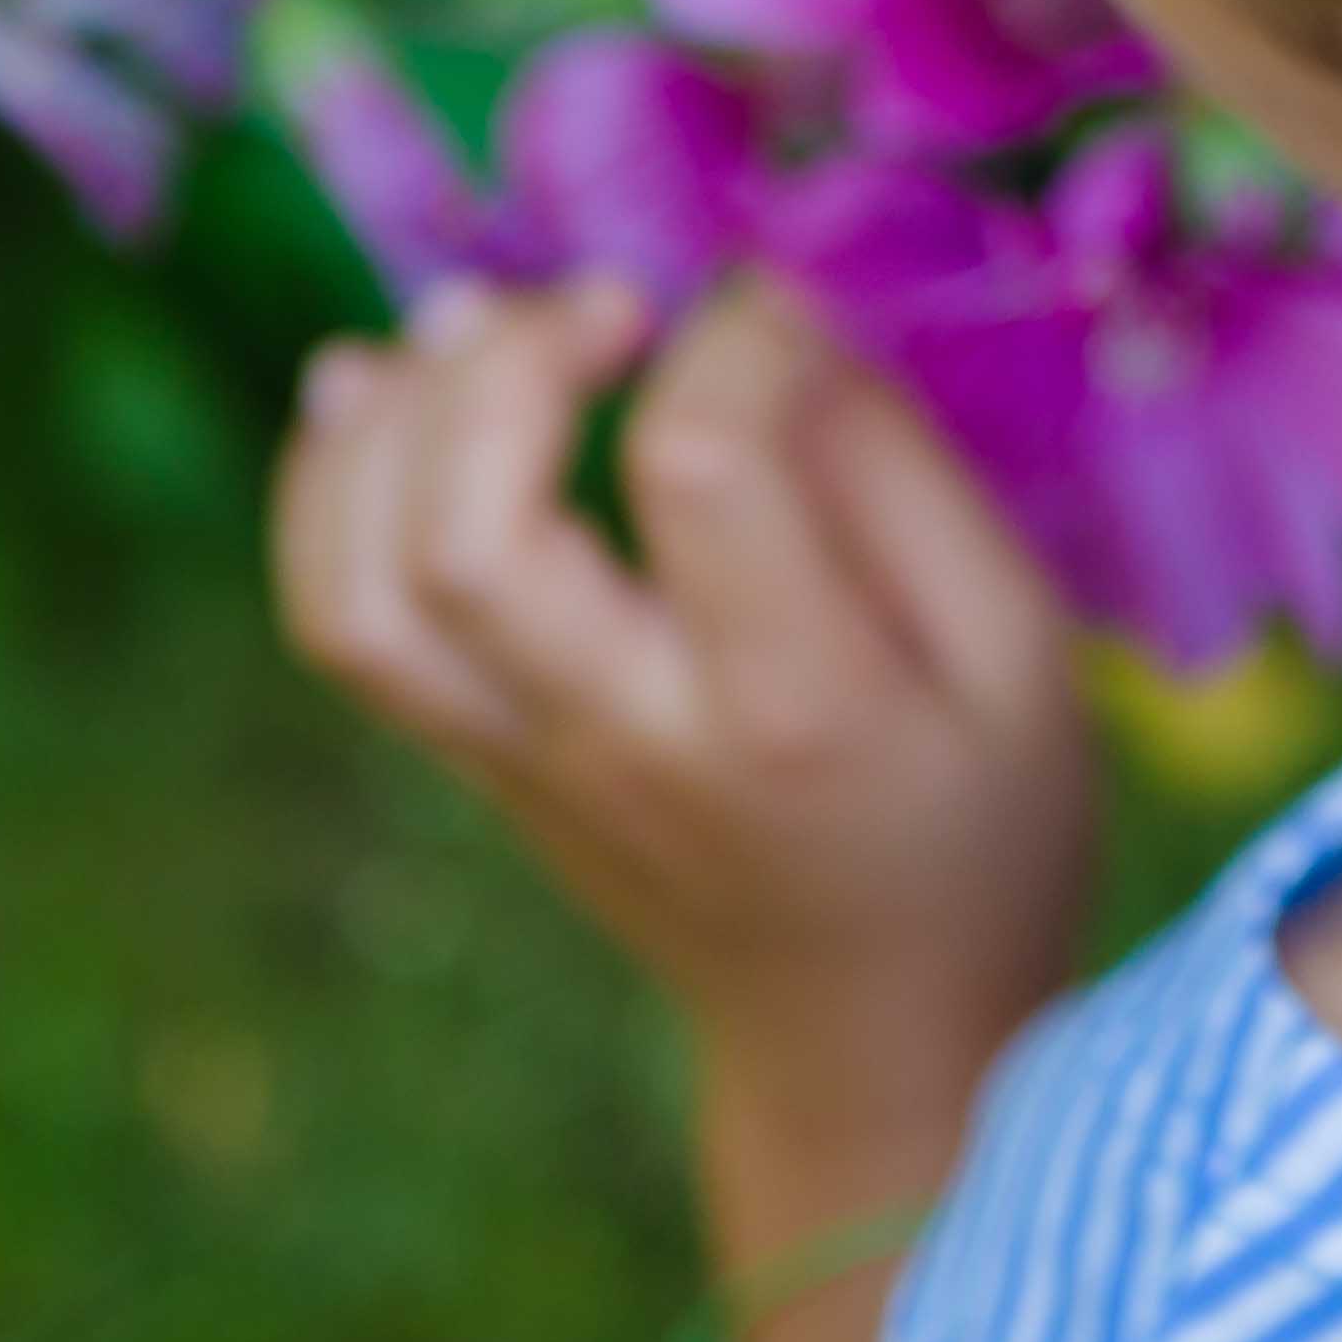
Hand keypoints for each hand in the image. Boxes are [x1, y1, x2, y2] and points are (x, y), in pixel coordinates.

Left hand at [274, 270, 1096, 1138]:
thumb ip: (898, 473)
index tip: (783, 311)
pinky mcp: (477, 763)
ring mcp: (530, 760)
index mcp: (795, 704)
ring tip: (472, 322)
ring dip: (387, 423)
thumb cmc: (978, 819)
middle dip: (511, 367)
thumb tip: (769, 313)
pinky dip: (324, 490)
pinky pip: (343, 625)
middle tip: (610, 303)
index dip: (728, 336)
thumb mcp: (1017, 646)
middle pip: (470, 538)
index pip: (696, 468)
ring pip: (366, 590)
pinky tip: (373, 387)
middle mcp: (629, 738)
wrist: (873, 1038)